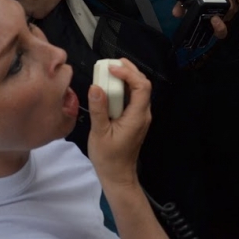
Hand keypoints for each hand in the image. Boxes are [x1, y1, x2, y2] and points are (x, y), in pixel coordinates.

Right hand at [87, 58, 151, 184]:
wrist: (117, 176)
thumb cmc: (108, 157)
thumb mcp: (100, 133)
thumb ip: (98, 110)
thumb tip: (95, 87)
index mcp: (137, 117)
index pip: (142, 87)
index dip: (128, 73)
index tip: (110, 68)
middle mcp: (143, 114)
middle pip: (143, 85)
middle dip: (129, 70)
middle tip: (111, 62)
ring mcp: (139, 117)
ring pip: (138, 90)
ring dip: (126, 77)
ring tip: (110, 69)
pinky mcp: (134, 119)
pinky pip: (132, 98)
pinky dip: (123, 88)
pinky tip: (110, 85)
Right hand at [172, 0, 238, 39]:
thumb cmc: (198, 1)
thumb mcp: (188, 6)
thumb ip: (182, 9)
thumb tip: (176, 12)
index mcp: (214, 23)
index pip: (221, 32)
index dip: (219, 27)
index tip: (213, 18)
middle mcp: (225, 17)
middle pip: (226, 13)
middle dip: (216, 3)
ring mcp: (232, 8)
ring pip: (233, 5)